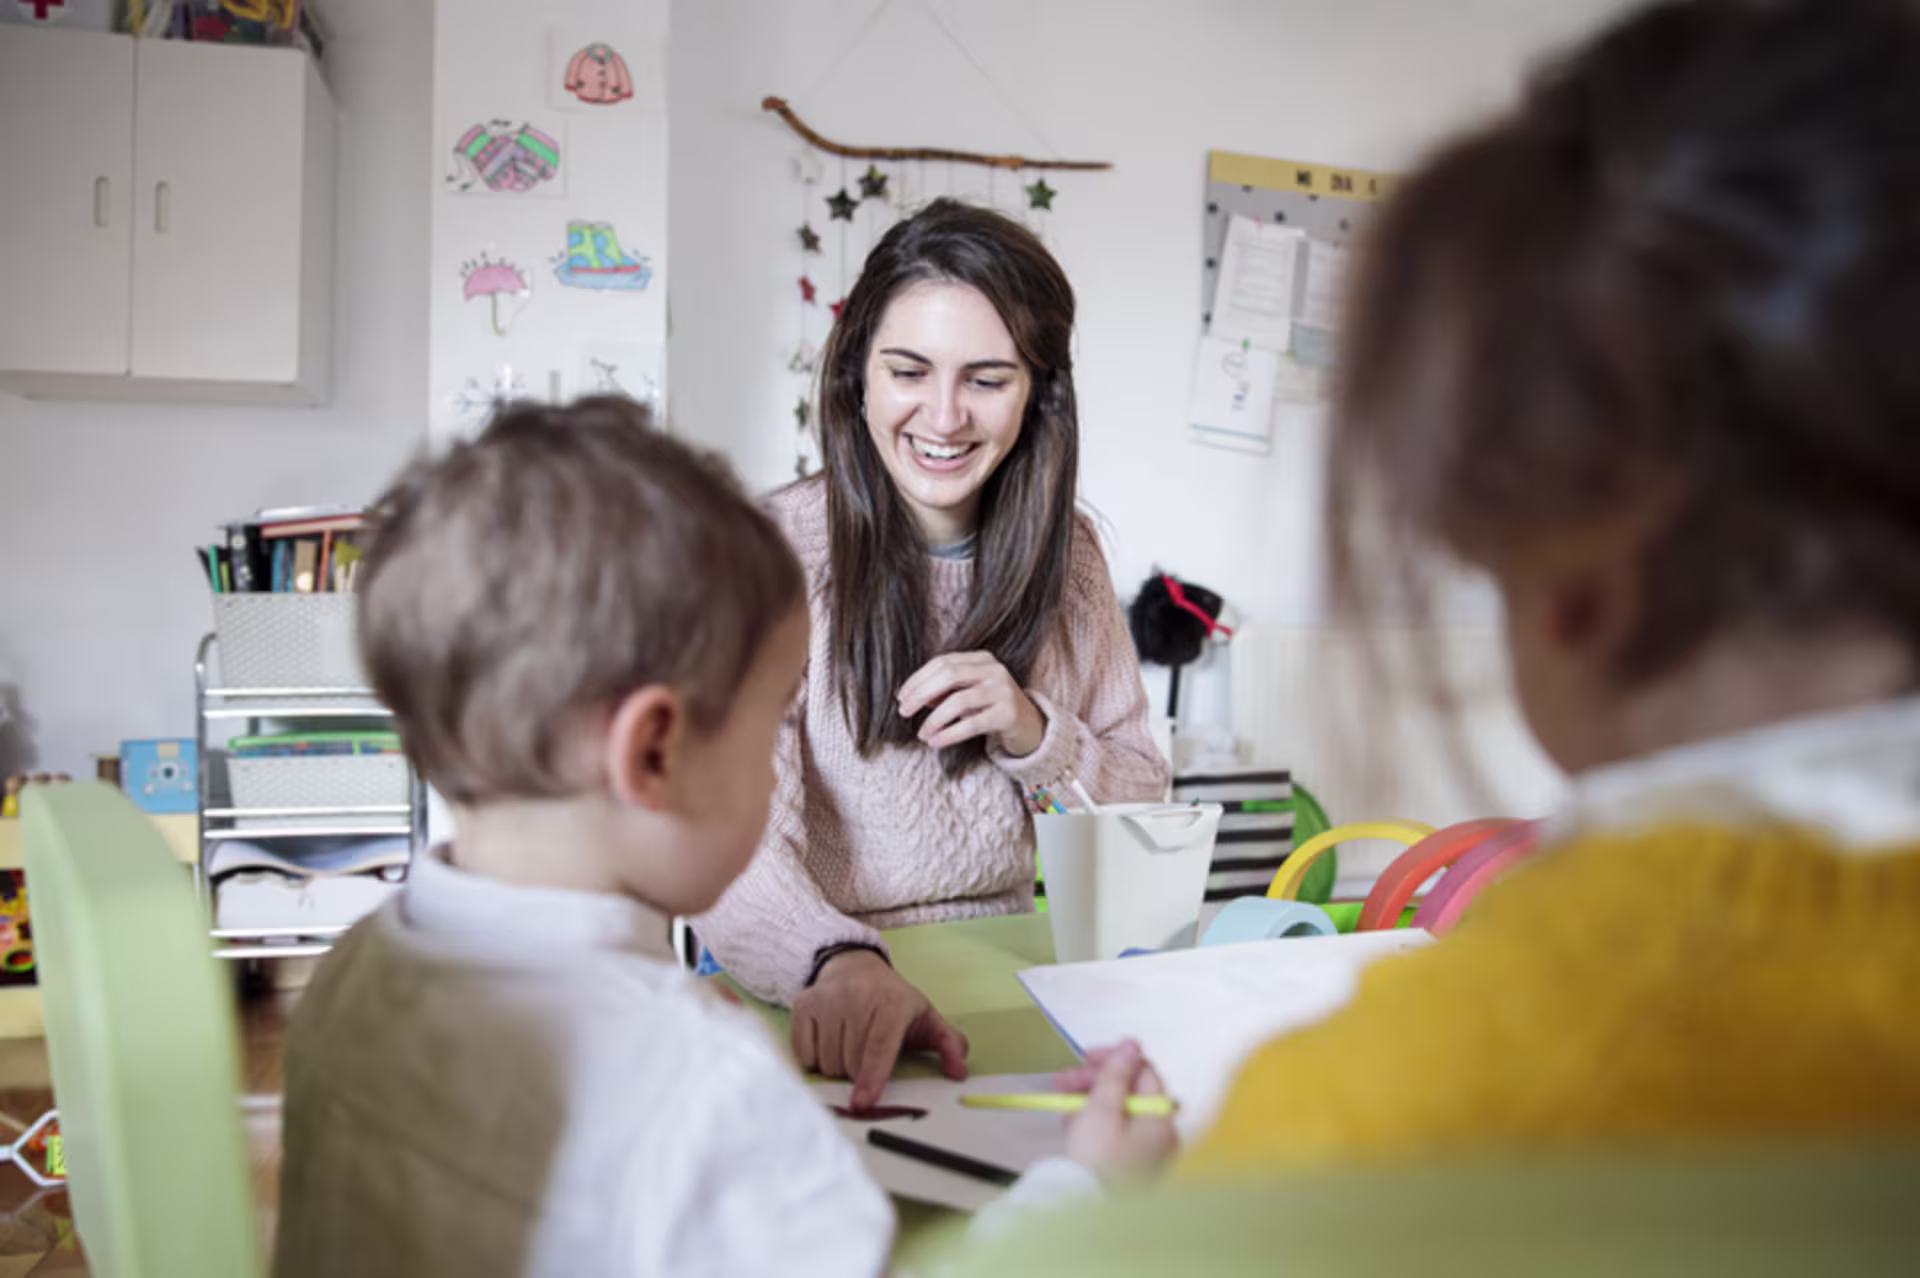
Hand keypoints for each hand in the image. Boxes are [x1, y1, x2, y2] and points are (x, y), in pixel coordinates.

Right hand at [792, 950, 969, 1108]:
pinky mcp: (802, 1005)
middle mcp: (856, 996)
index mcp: (891, 1002)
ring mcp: (826, 999)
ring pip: (828, 1062)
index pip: (879, 1047)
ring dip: (838, 1068)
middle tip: (868, 1056)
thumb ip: (949, 1045)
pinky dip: (815, 1060)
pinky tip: (829, 1043)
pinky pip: (804, 1054)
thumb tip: (959, 1072)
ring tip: (850, 1046)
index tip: (863, 1104)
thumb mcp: (926, 1018)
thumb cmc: (894, 1002)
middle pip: (851, 1063)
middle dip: (859, 1074)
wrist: (855, 968)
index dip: (871, 1078)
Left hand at [898, 652, 1046, 755]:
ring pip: (958, 701)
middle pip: (949, 675)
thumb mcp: (967, 694)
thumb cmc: (991, 707)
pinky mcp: (1008, 714)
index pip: (942, 663)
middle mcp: (994, 670)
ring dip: (934, 719)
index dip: (918, 679)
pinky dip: (949, 734)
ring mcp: (1003, 691)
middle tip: (903, 712)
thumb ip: (942, 692)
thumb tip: (912, 698)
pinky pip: (972, 724)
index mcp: (981, 659)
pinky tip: (936, 742)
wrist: (1029, 725)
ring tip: (922, 734)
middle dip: (921, 694)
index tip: (901, 697)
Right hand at [1054, 1040, 1178, 1185]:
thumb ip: (1115, 1075)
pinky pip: (1117, 1134)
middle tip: (1063, 1080)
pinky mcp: (1133, 1167)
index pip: (1144, 1071)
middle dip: (1094, 1081)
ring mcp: (1149, 1153)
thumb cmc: (1097, 1162)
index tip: (1085, 1056)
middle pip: (1131, 1092)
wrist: (1088, 1211)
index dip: (1114, 1058)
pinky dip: (1095, 1125)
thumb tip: (1131, 1045)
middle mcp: (1162, 1134)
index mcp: (1160, 1117)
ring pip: (1120, 1112)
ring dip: (1089, 1102)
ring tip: (1063, 1107)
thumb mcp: (1101, 1110)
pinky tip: (1073, 1126)